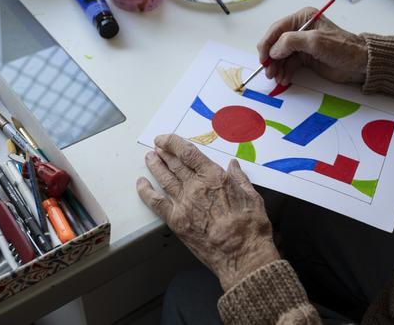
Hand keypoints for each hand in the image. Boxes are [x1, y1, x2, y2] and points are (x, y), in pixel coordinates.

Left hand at [137, 134, 278, 290]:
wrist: (241, 254)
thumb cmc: (250, 227)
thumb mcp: (252, 196)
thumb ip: (240, 178)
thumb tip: (234, 166)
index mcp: (214, 177)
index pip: (188, 153)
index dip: (173, 143)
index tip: (166, 140)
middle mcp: (195, 186)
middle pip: (174, 165)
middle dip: (164, 154)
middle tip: (157, 148)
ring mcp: (184, 203)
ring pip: (164, 179)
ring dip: (155, 167)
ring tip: (150, 159)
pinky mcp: (176, 221)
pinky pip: (156, 203)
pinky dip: (146, 192)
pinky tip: (141, 184)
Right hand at [257, 7, 368, 84]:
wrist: (358, 64)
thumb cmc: (342, 48)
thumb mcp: (315, 41)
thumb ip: (291, 42)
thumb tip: (273, 51)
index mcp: (303, 18)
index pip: (277, 29)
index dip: (267, 43)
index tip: (263, 58)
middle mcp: (300, 29)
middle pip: (276, 44)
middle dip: (271, 58)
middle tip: (269, 72)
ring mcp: (301, 45)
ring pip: (280, 56)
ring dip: (276, 67)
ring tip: (277, 78)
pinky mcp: (304, 58)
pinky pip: (288, 64)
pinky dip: (284, 72)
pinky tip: (284, 79)